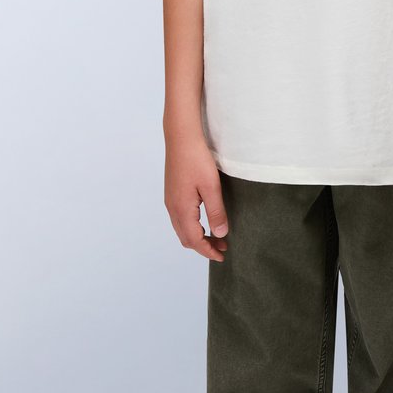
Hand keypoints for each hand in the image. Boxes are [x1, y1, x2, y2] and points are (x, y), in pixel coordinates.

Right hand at [164, 132, 229, 261]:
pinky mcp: (172, 192)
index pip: (194, 240)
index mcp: (182, 209)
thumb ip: (216, 211)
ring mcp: (170, 200)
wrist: (181, 137)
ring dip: (198, 235)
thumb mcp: (211, 186)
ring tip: (216, 235)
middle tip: (222, 247)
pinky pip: (180, 218)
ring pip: (182, 228)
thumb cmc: (196, 159)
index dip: (208, 251)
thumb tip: (220, 234)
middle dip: (203, 246)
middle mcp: (172, 208)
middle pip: (186, 238)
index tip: (222, 256)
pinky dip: (192, 226)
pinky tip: (203, 220)